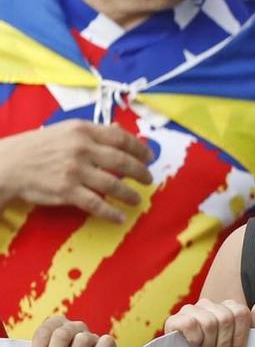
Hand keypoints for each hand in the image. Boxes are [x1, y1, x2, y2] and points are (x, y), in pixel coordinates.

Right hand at [0, 122, 154, 222]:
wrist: (7, 164)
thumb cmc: (36, 147)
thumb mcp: (64, 131)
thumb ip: (93, 132)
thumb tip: (121, 129)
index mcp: (82, 130)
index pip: (121, 138)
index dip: (140, 149)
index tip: (149, 157)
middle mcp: (81, 148)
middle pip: (122, 161)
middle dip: (140, 172)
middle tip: (148, 179)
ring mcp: (75, 170)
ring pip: (113, 184)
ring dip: (129, 194)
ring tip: (137, 199)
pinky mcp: (67, 191)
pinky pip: (96, 204)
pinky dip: (111, 212)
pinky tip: (120, 217)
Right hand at [163, 292, 254, 346]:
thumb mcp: (240, 338)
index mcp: (227, 306)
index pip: (242, 314)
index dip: (241, 336)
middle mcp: (209, 304)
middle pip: (226, 319)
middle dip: (225, 345)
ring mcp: (191, 309)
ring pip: (209, 323)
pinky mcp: (175, 319)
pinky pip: (190, 324)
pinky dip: (195, 339)